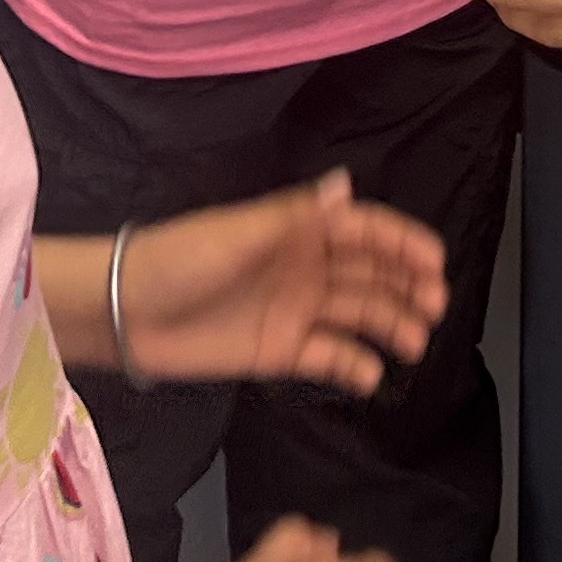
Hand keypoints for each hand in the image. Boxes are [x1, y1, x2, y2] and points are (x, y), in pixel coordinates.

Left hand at [116, 172, 450, 393]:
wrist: (126, 312)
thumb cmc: (179, 259)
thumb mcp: (238, 234)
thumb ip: (295, 216)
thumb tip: (346, 185)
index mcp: (296, 230)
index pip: (361, 230)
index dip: (400, 243)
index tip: (435, 261)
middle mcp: (304, 267)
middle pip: (369, 273)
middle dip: (407, 286)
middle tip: (436, 306)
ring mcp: (295, 309)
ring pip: (358, 315)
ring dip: (390, 324)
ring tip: (415, 343)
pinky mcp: (280, 350)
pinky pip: (328, 356)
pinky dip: (353, 365)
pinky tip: (372, 376)